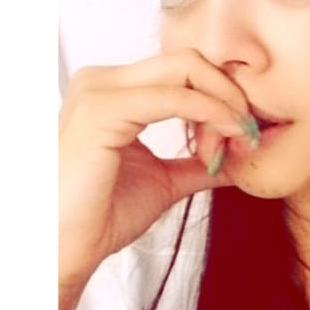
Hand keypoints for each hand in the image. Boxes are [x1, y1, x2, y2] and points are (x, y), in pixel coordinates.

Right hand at [58, 49, 254, 297]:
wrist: (64, 248)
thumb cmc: (99, 216)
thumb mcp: (165, 181)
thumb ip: (199, 162)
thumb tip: (237, 155)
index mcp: (114, 91)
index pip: (184, 71)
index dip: (223, 98)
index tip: (242, 138)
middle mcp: (103, 81)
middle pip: (189, 60)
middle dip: (229, 95)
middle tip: (245, 135)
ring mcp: (99, 90)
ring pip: (187, 69)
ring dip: (222, 106)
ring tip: (231, 146)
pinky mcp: (103, 109)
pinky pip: (176, 97)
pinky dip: (209, 114)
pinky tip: (217, 146)